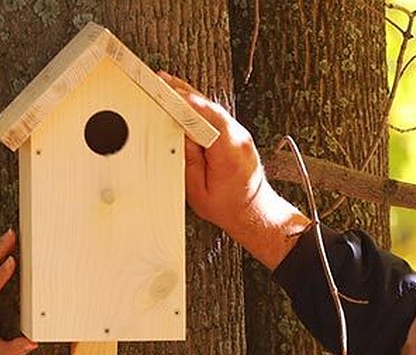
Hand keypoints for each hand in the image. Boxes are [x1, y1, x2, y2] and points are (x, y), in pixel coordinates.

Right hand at [159, 74, 310, 269]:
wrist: (254, 212)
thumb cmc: (229, 208)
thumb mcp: (198, 191)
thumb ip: (188, 161)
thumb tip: (178, 135)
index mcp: (229, 152)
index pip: (205, 118)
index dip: (184, 103)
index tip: (167, 92)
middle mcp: (238, 137)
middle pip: (208, 107)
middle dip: (183, 93)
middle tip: (161, 81)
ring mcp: (240, 134)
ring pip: (212, 108)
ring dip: (191, 97)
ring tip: (169, 85)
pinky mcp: (237, 135)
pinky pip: (217, 115)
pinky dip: (200, 107)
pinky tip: (187, 101)